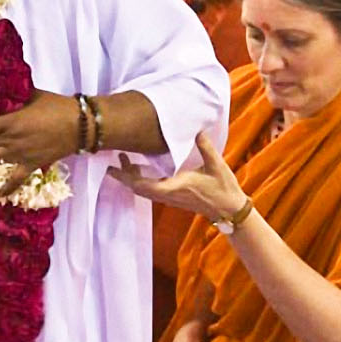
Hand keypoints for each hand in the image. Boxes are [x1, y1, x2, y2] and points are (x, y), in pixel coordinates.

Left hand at [0, 90, 80, 195]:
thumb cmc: (57, 107)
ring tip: (5, 147)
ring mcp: (20, 155)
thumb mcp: (34, 95)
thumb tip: (8, 93)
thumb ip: (18, 96)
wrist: (79, 126)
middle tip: (1, 130)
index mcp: (10, 123)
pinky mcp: (31, 166)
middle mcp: (11, 141)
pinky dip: (6, 188)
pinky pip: (15, 181)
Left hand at [108, 133, 244, 219]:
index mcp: (176, 186)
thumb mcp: (216, 165)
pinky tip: (140, 171)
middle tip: (112, 162)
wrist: (229, 210)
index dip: (129, 176)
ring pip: (144, 191)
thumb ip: (205, 147)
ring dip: (131, 178)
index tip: (117, 164)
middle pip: (139, 188)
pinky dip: (140, 182)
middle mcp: (169, 194)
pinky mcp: (173, 198)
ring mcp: (170, 198)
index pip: (146, 184)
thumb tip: (197, 131)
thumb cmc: (223, 188)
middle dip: (124, 176)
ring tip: (123, 161)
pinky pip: (150, 192)